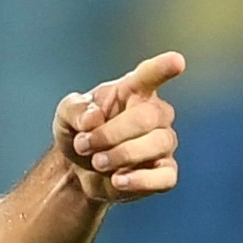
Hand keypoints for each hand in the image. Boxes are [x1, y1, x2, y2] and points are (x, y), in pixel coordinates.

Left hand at [53, 51, 185, 203]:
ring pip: (156, 144)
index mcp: (134, 90)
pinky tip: (118, 181)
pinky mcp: (165, 172)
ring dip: (121, 155)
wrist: (78, 172)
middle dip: (111, 134)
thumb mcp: (65, 116)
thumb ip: (75, 109)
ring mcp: (163, 143)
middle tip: (83, 145)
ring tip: (97, 162)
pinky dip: (141, 180)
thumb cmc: (79, 133)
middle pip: (147, 117)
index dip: (163, 68)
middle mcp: (156, 114)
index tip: (177, 61)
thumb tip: (93, 118)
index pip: (151, 75)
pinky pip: (165, 176)